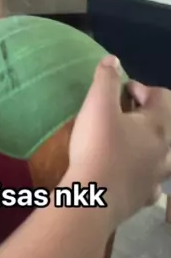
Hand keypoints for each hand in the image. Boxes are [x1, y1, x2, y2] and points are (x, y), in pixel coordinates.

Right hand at [67, 56, 170, 227]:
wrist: (93, 198)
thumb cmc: (97, 147)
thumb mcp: (97, 105)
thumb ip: (106, 80)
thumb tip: (113, 60)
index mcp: (157, 126)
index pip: (162, 97)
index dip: (143, 88)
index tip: (123, 90)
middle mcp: (164, 150)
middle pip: (167, 125)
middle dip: (149, 115)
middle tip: (125, 112)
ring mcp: (157, 176)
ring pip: (166, 156)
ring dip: (153, 145)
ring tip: (132, 142)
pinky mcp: (144, 197)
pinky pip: (154, 183)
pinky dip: (148, 175)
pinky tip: (134, 174)